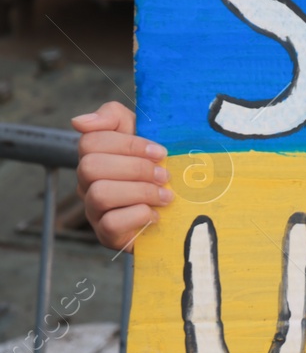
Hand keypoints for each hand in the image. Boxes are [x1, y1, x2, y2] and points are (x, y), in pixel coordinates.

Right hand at [73, 100, 170, 251]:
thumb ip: (114, 117)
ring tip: (165, 195)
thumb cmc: (158, 165)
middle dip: (135, 168)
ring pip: (100, 194)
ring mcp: (93, 210)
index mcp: (95, 156)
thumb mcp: (144, 132)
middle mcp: (87, 182)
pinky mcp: (106, 235)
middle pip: (91, 167)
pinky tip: (156, 214)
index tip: (160, 152)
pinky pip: (111, 223)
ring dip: (141, 191)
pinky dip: (139, 215)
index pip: (90, 141)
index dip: (128, 144)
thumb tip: (79, 121)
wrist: (179, 207)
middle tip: (164, 175)